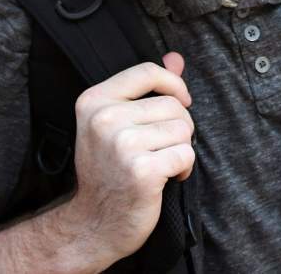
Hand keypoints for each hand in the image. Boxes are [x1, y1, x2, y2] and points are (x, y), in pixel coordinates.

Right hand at [65, 52, 195, 265]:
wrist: (93, 223)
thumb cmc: (109, 170)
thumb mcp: (117, 123)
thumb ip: (147, 88)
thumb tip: (177, 57)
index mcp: (94, 101)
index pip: (147, 71)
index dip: (174, 84)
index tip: (181, 100)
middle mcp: (104, 119)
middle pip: (173, 104)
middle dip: (178, 127)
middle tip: (159, 148)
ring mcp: (122, 145)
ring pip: (183, 129)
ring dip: (181, 148)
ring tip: (160, 162)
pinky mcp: (142, 170)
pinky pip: (186, 154)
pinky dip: (184, 168)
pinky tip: (166, 178)